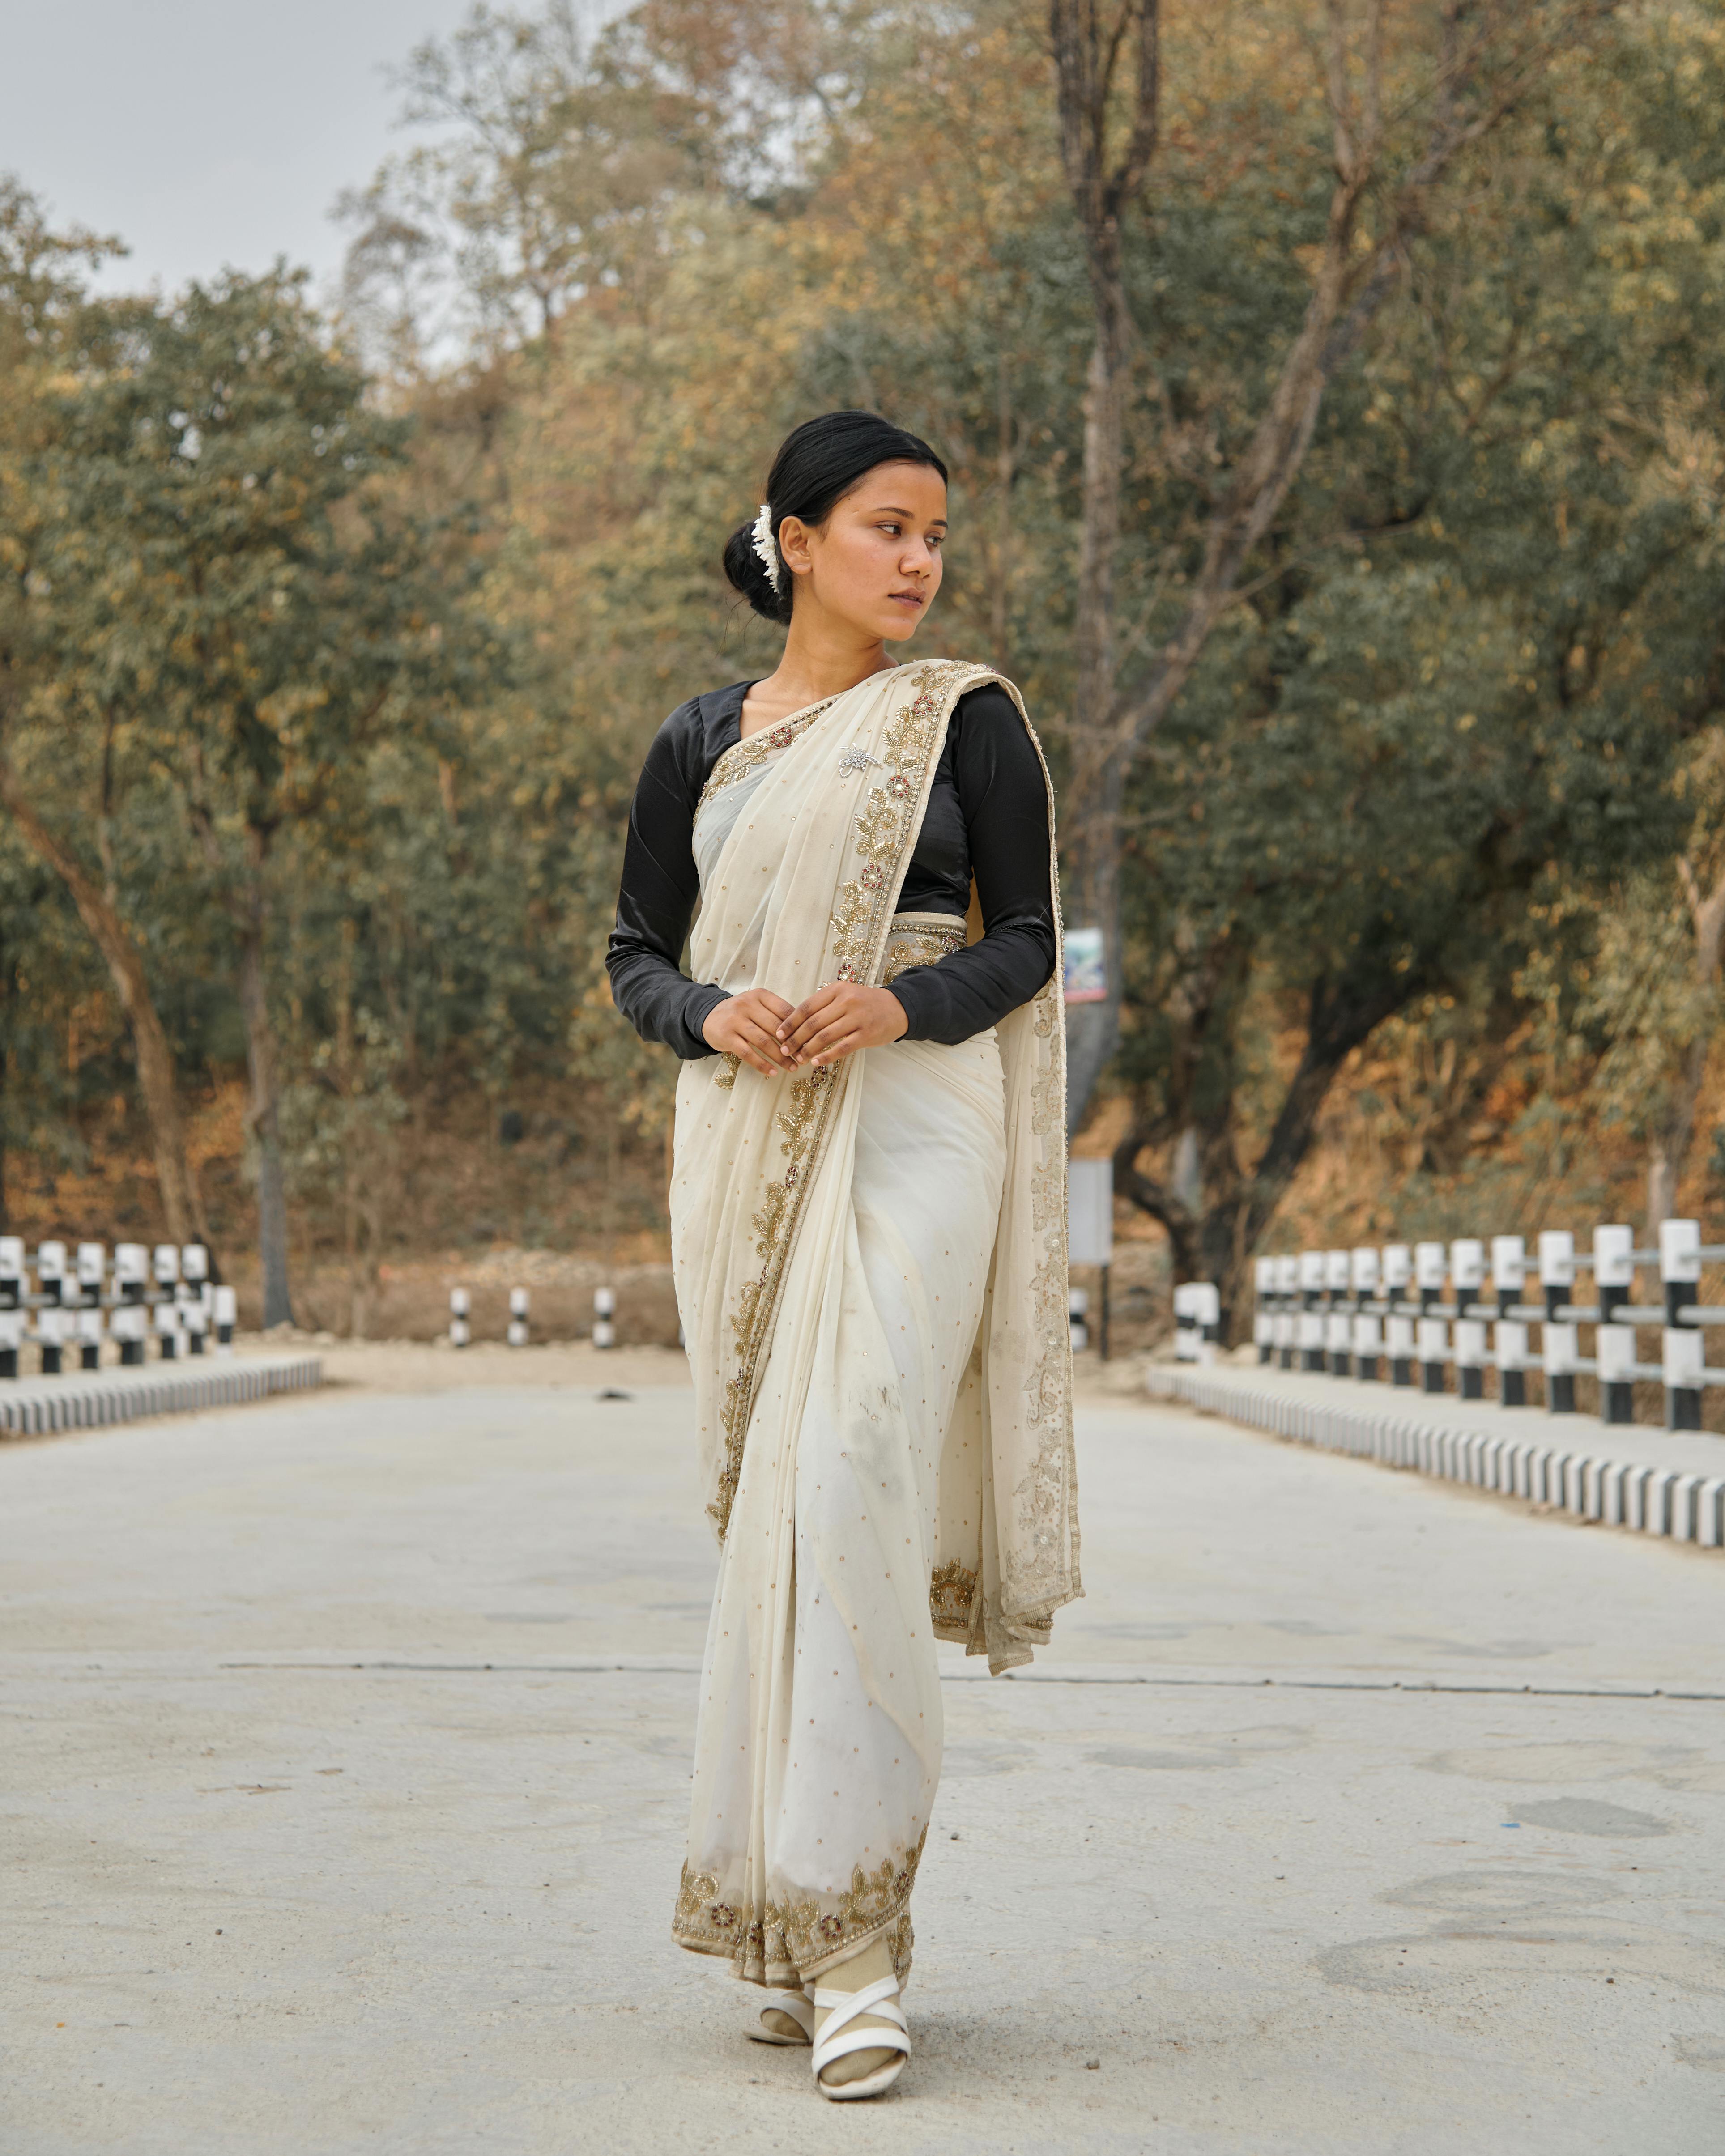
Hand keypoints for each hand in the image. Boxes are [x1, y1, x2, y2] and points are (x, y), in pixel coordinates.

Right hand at [702, 988, 797, 1075]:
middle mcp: (747, 1004)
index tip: (809, 1042)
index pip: (785, 1010)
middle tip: (803, 1058)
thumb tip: (804, 1034)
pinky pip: (748, 1053)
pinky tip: (773, 1072)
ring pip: (763, 1041)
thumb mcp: (757, 1006)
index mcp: (760, 995)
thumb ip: (776, 1015)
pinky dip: (762, 1065)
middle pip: (776, 1027)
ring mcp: (735, 1020)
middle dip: (792, 1045)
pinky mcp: (726, 1036)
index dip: (799, 1028)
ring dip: (780, 1058)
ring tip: (791, 1068)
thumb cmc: (741, 1014)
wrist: (708, 1017)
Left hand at [777, 982, 907, 1068]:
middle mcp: (846, 1002)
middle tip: (785, 1051)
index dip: (790, 1022)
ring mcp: (857, 1018)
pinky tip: (816, 1063)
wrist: (898, 1008)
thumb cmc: (866, 1003)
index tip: (778, 1034)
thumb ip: (824, 1004)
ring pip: (825, 1037)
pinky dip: (827, 1056)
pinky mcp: (866, 1034)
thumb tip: (795, 1022)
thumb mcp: (845, 994)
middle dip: (795, 1039)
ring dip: (808, 1050)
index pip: (806, 1007)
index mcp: (837, 990)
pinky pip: (842, 1048)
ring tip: (799, 1059)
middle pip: (813, 1023)